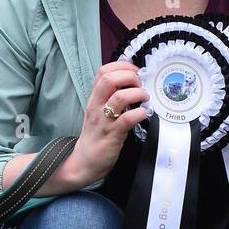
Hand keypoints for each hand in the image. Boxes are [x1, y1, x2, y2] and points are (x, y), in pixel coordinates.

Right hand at [69, 61, 149, 185]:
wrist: (84, 163)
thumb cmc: (95, 137)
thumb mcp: (98, 111)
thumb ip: (110, 97)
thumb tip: (128, 83)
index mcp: (94, 99)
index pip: (103, 71)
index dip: (122, 66)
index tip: (134, 71)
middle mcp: (97, 106)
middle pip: (109, 79)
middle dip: (129, 76)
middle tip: (140, 84)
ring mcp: (104, 120)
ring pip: (119, 97)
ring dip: (137, 94)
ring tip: (144, 98)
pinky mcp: (112, 135)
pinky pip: (126, 119)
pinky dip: (139, 113)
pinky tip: (143, 114)